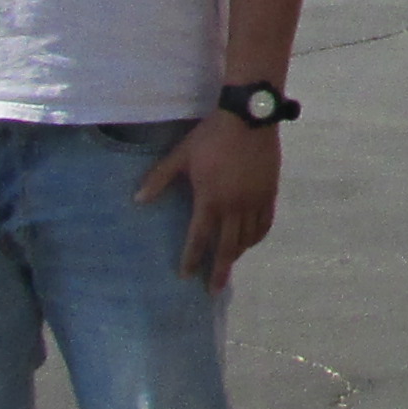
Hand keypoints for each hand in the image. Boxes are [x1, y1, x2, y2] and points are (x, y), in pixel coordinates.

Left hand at [141, 111, 280, 291]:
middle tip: (214, 290)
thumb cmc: (211, 136)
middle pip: (227, 247)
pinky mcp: (269, 193)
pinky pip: (264, 224)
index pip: (199, 238)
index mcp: (210, 200)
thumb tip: (137, 200)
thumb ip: (159, 179)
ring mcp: (255, 201)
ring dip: (237, 254)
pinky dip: (257, 237)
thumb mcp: (181, 156)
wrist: (249, 118)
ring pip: (247, 238)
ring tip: (229, 265)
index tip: (186, 276)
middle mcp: (234, 207)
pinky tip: (251, 242)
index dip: (192, 259)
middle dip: (219, 270)